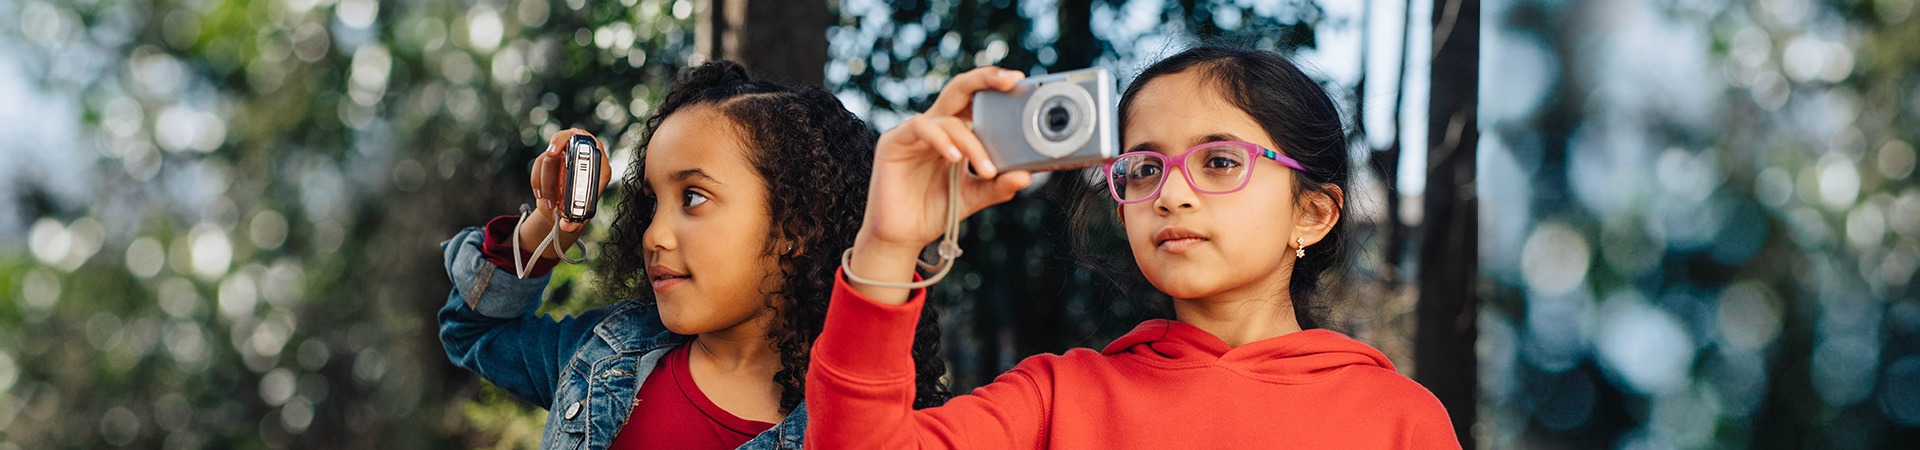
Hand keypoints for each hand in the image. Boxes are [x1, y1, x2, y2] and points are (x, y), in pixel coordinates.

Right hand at [519, 128, 612, 259]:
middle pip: (569, 138)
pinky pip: (539, 163)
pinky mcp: (550, 160)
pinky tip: (540, 195)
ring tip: (548, 203)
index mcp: (599, 167)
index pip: (593, 144)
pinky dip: (536, 179)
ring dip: (545, 178)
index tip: (574, 147)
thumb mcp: (580, 217)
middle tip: (550, 154)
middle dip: (558, 145)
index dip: (581, 141)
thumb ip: (575, 221)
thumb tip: (567, 226)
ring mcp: (564, 156)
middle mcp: (582, 156)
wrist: (565, 212)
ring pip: (550, 156)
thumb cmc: (579, 211)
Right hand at [849, 67, 1033, 301]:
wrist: (902, 236)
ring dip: (972, 142)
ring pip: (948, 118)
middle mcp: (936, 127)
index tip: (1019, 82)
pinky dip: (942, 140)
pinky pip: (921, 127)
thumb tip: (1026, 176)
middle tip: (1010, 81)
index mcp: (955, 134)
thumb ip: (998, 186)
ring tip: (987, 169)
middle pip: (960, 89)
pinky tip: (955, 158)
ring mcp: (914, 133)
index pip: (975, 101)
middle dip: (986, 79)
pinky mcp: (894, 142)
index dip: (995, 88)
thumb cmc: (935, 211)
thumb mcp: (974, 197)